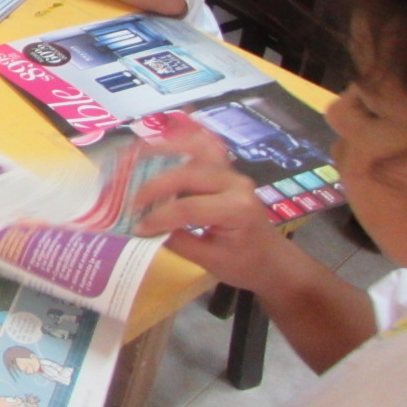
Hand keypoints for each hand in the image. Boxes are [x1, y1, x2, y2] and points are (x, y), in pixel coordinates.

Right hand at [130, 114, 284, 291]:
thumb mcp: (210, 261)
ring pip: (193, 151)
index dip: (159, 217)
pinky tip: (157, 142)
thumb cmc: (246, 265)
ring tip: (133, 155)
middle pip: (187, 175)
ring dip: (162, 151)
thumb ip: (177, 241)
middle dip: (154, 186)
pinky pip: (201, 149)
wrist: (275, 261)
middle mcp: (235, 183)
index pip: (189, 208)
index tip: (137, 228)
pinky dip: (179, 142)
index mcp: (236, 209)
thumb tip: (142, 229)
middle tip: (131, 201)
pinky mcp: (224, 171)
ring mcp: (231, 173)